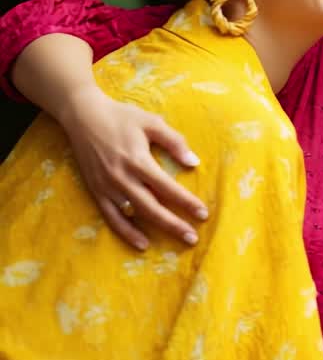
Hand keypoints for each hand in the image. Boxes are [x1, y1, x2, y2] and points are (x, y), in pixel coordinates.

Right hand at [53, 85, 206, 249]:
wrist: (83, 116)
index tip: (203, 214)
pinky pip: (112, 217)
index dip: (186, 202)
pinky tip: (142, 243)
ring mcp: (107, 187)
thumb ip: (175, 142)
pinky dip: (126, 232)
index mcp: (138, 160)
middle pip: (152, 207)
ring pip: (134, 215)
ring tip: (176, 241)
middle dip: (175, 224)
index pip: (167, 188)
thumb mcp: (152, 122)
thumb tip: (194, 162)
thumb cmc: (122, 117)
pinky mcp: (96, 191)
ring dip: (156, 230)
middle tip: (193, 237)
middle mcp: (122, 178)